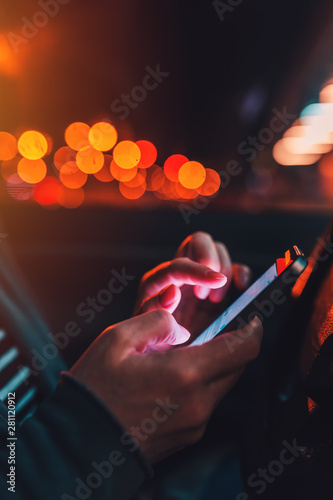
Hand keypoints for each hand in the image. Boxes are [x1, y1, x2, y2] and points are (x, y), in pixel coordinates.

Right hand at [70, 310, 262, 462]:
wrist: (81, 443)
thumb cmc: (96, 389)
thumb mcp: (118, 339)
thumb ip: (158, 322)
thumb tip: (182, 329)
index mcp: (185, 374)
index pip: (242, 349)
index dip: (253, 330)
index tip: (252, 319)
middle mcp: (198, 402)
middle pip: (237, 368)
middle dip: (231, 347)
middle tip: (212, 334)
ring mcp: (195, 423)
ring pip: (222, 386)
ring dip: (213, 367)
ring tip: (181, 359)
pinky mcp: (189, 436)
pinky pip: (207, 404)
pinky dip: (200, 387)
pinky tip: (173, 381)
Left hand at [134, 232, 250, 337]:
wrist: (164, 359)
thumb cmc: (151, 343)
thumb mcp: (146, 329)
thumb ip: (154, 308)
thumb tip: (172, 291)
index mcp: (158, 281)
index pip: (178, 265)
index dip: (197, 271)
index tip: (215, 281)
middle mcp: (180, 273)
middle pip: (199, 242)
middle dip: (212, 258)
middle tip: (212, 289)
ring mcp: (200, 278)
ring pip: (218, 251)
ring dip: (225, 270)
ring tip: (216, 300)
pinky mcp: (218, 288)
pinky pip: (235, 269)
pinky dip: (242, 273)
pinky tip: (242, 288)